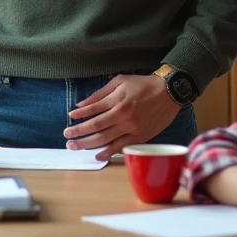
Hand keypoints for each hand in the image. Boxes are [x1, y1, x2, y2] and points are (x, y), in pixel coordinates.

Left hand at [64, 74, 179, 160]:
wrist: (169, 92)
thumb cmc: (143, 84)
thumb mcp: (120, 81)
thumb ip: (100, 93)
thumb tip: (82, 104)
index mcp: (117, 100)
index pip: (92, 110)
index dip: (79, 115)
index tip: (70, 118)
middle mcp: (123, 115)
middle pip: (95, 127)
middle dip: (78, 133)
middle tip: (67, 136)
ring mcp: (131, 128)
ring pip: (105, 139)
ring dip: (87, 144)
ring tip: (75, 146)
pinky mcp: (140, 137)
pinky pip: (121, 147)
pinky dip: (108, 152)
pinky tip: (97, 155)